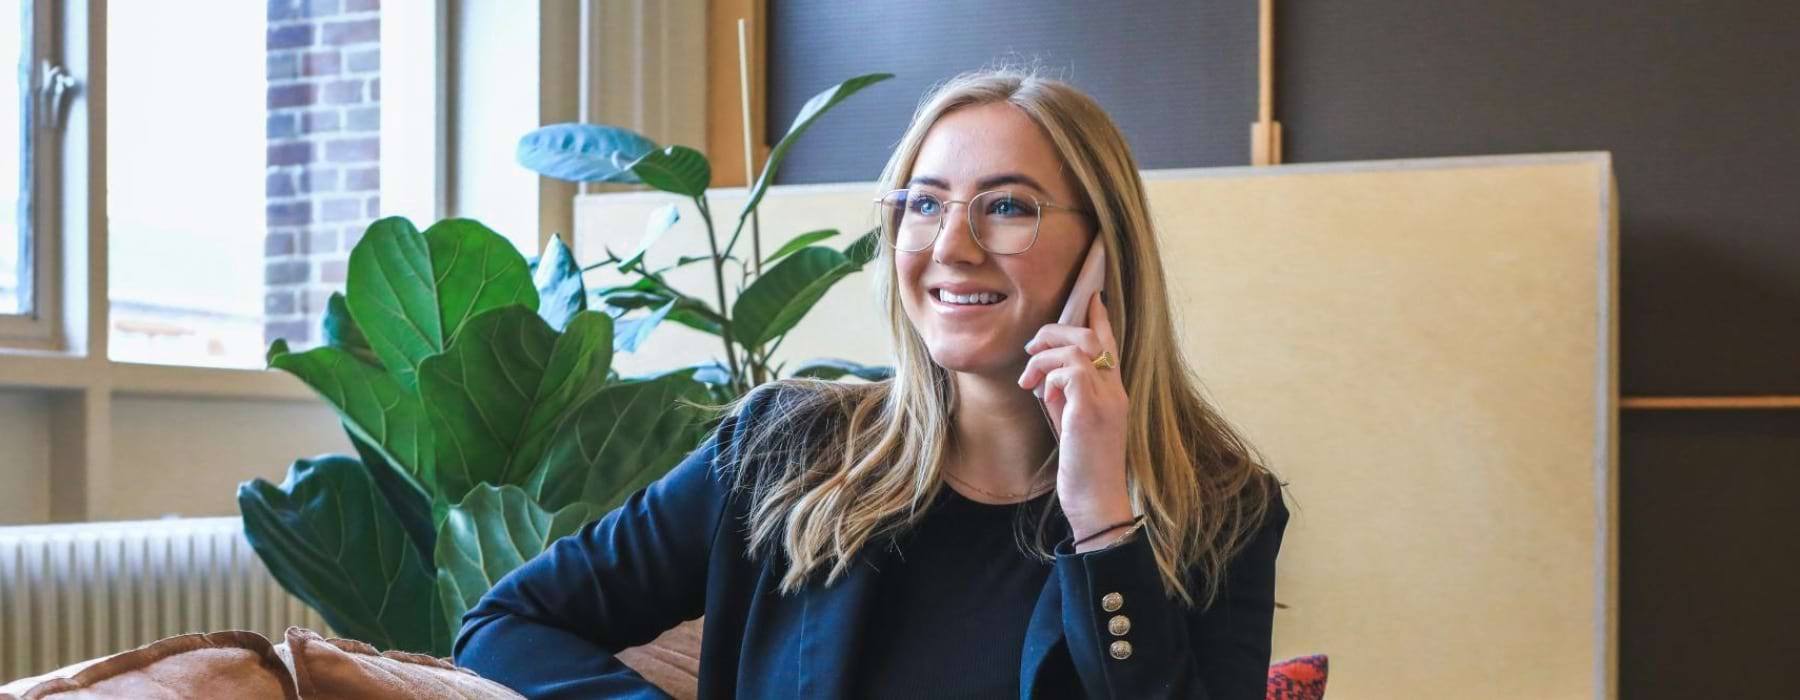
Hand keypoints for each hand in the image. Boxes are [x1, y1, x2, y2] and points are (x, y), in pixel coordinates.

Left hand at [1017, 291, 1132, 545]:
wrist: (1096, 503)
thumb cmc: (1083, 469)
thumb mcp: (1072, 425)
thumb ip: (1065, 398)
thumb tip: (1046, 379)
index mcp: (1114, 393)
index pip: (1110, 344)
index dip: (1099, 318)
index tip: (1091, 297)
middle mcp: (1115, 391)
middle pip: (1090, 337)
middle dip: (1055, 332)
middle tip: (1031, 349)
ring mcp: (1106, 400)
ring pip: (1078, 348)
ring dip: (1045, 356)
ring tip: (1028, 378)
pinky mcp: (1091, 412)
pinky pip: (1070, 371)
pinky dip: (1050, 376)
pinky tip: (1041, 394)